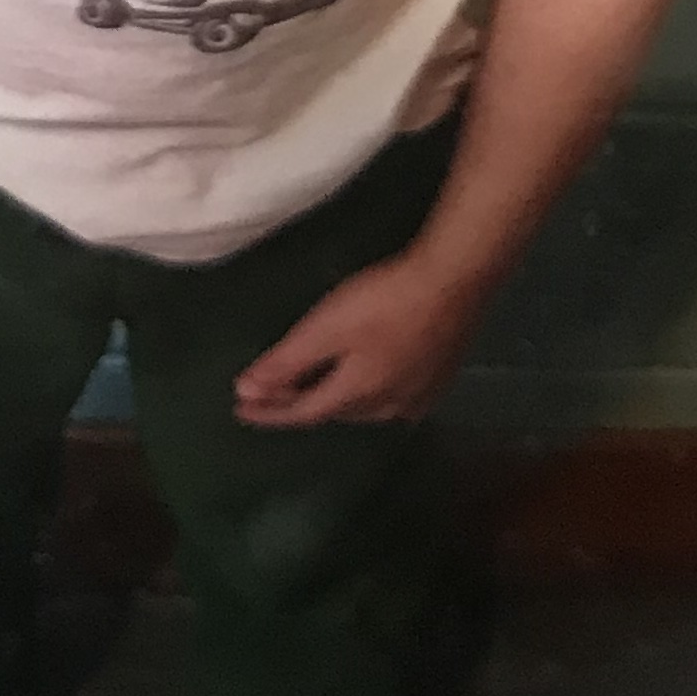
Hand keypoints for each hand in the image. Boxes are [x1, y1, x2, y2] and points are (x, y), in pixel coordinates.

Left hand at [232, 249, 489, 428]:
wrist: (456, 282)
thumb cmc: (385, 301)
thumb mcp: (327, 327)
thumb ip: (287, 362)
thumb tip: (246, 392)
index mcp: (356, 396)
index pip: (303, 413)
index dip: (270, 412)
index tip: (240, 410)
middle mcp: (388, 408)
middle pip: (334, 410)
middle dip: (302, 402)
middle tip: (273, 391)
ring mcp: (418, 397)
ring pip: (364, 406)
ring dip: (336, 397)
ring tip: (316, 385)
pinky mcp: (438, 380)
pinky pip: (391, 395)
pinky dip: (367, 390)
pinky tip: (368, 378)